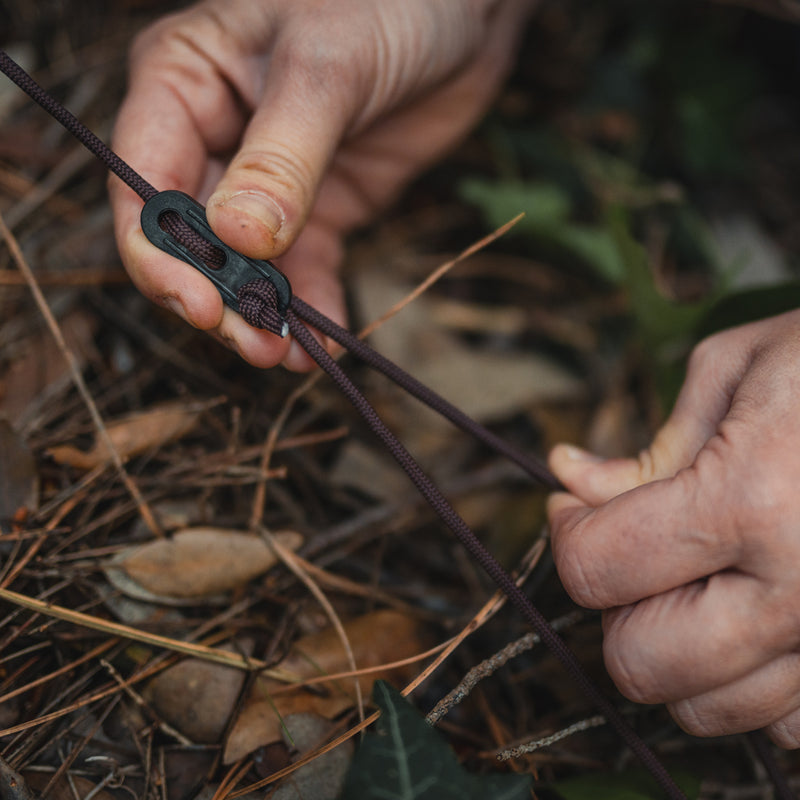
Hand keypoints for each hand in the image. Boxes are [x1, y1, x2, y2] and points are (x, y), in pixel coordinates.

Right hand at [110, 0, 535, 369]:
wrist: (463, 13)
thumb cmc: (386, 1)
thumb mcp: (328, 68)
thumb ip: (281, 155)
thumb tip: (238, 238)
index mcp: (183, 85)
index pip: (142, 187)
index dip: (161, 257)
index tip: (201, 306)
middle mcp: (213, 140)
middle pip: (189, 243)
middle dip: (217, 300)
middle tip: (258, 346)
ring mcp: (265, 184)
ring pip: (243, 270)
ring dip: (262, 318)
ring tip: (291, 357)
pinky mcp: (317, 211)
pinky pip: (303, 272)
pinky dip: (311, 310)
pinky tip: (323, 345)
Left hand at [547, 310, 799, 747]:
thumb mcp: (738, 370)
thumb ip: (649, 449)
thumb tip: (571, 481)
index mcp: (752, 500)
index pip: (597, 568)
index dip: (568, 535)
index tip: (575, 511)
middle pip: (640, 663)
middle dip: (616, 607)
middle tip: (637, 555)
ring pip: (709, 710)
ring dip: (682, 654)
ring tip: (707, 583)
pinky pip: (791, 730)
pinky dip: (758, 686)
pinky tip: (765, 620)